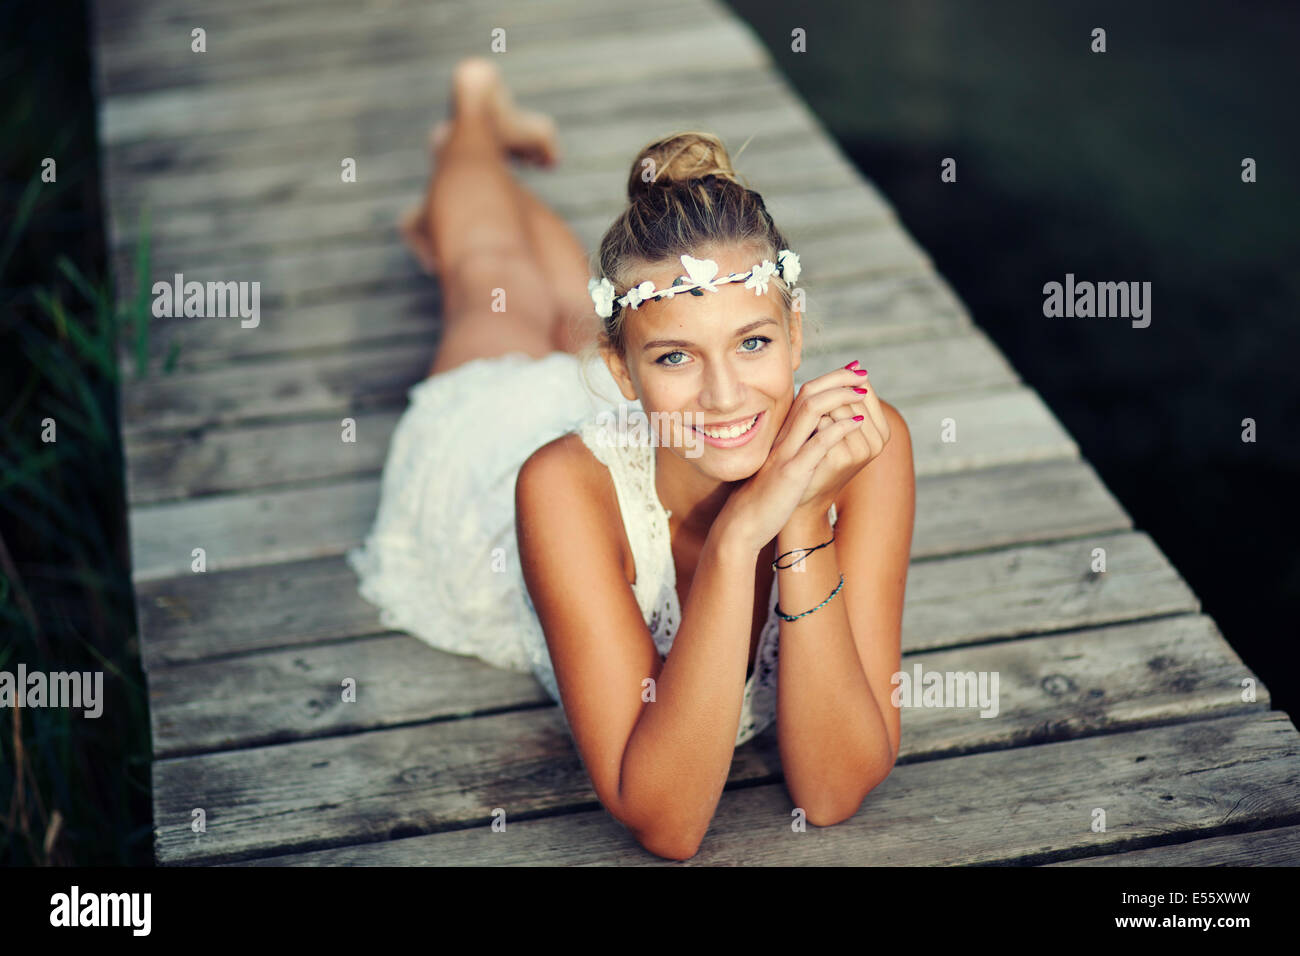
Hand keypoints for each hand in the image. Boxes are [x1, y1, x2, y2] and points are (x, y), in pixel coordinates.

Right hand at [719, 361, 890, 552]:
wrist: (745, 521)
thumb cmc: (767, 494)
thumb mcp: (783, 463)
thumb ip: (797, 445)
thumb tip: (820, 433)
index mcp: (784, 434)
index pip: (807, 394)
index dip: (830, 378)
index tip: (852, 373)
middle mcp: (785, 437)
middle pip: (810, 393)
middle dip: (838, 378)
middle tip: (861, 371)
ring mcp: (787, 452)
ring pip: (812, 410)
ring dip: (840, 396)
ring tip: (862, 391)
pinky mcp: (792, 472)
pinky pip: (816, 444)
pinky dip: (838, 430)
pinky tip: (857, 424)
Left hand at [796, 360, 891, 521]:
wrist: (804, 494)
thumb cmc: (819, 453)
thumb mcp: (839, 423)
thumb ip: (850, 396)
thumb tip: (856, 363)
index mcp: (883, 431)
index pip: (863, 388)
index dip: (838, 389)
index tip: (824, 404)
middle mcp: (878, 441)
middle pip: (850, 395)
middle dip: (827, 399)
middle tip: (814, 421)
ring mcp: (861, 450)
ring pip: (836, 406)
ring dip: (817, 411)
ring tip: (810, 431)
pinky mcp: (841, 458)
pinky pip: (822, 422)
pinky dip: (810, 423)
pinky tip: (804, 439)